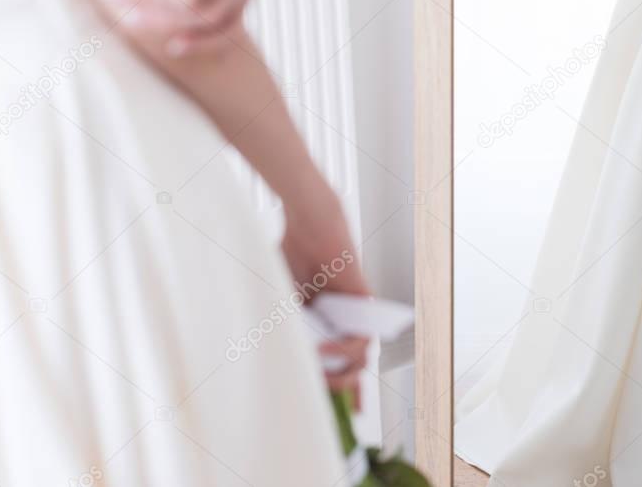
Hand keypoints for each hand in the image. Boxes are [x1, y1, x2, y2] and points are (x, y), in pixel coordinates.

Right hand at [279, 186, 371, 408]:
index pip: (337, 364)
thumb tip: (275, 362)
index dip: (342, 391)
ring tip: (321, 370)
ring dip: (342, 373)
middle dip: (344, 392)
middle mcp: (343, 322)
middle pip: (352, 369)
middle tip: (329, 401)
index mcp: (324, 323)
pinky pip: (365, 339)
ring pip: (361, 360)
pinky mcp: (363, 305)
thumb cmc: (290, 256)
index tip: (344, 416)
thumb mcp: (280, 303)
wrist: (307, 225)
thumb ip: (283, 330)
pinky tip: (327, 348)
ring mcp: (355, 315)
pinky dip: (348, 350)